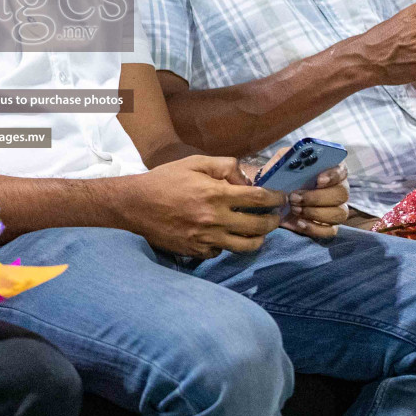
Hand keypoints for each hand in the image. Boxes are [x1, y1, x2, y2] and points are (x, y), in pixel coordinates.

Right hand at [116, 155, 286, 257]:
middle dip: (273, 221)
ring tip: (260, 233)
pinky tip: (226, 237)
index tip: (281, 198)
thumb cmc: (164, 181)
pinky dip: (227, 245)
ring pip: (244, 246)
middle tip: (276, 217)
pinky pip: (221, 251)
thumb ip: (223, 165)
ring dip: (258, 239)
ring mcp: (206, 238)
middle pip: (258, 226)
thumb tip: (245, 177)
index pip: (258, 198)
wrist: (134, 206)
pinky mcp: (196, 251)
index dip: (275, 198)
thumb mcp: (193, 163)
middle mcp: (214, 218)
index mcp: (216, 194)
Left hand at [283, 164, 349, 238]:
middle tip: (295, 197)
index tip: (318, 180)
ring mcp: (336, 208)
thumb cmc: (280, 178)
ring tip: (295, 209)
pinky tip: (300, 223)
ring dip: (316, 212)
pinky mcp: (329, 226)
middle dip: (317, 197)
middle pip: (341, 194)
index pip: (342, 170)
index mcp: (330, 170)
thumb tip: (296, 157)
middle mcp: (338, 189)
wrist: (272, 198)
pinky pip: (331, 230)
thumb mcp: (281, 163)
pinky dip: (315, 228)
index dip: (333, 175)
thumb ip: (289, 157)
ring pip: (339, 213)